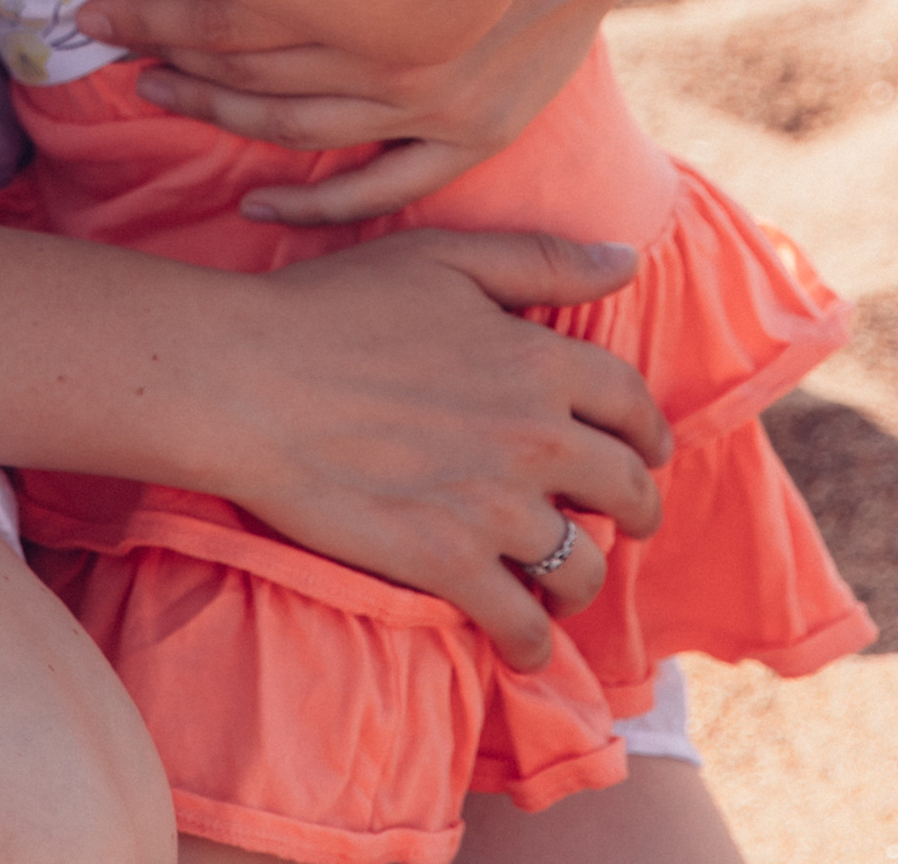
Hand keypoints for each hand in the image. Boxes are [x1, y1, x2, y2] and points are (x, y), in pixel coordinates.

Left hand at [77, 0, 553, 222]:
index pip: (227, 10)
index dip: (151, 13)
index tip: (89, 9)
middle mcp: (393, 50)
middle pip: (250, 69)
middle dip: (167, 57)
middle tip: (103, 44)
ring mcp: (436, 100)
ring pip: (300, 124)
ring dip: (220, 114)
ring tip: (155, 95)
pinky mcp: (477, 131)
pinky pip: (384, 186)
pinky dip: (318, 204)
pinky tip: (256, 204)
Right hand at [213, 232, 669, 663]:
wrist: (251, 380)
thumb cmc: (337, 307)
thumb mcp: (443, 257)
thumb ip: (541, 260)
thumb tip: (628, 260)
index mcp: (538, 360)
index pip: (631, 404)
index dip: (646, 431)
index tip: (642, 449)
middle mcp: (534, 438)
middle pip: (625, 492)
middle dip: (636, 511)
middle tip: (623, 521)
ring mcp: (494, 508)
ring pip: (583, 568)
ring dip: (582, 578)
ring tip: (564, 578)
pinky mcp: (448, 565)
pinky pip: (522, 624)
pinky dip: (531, 639)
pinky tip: (522, 636)